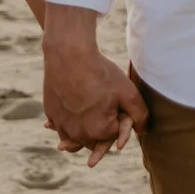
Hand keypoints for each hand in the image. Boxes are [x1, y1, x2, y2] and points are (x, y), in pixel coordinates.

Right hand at [42, 6, 148, 166]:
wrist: (68, 54)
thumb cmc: (101, 72)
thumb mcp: (128, 92)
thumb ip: (140, 116)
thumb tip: (143, 131)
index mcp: (100, 132)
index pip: (114, 135)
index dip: (118, 119)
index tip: (116, 102)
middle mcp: (78, 134)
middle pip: (94, 139)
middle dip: (100, 129)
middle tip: (103, 109)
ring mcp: (62, 125)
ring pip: (75, 136)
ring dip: (82, 130)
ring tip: (87, 116)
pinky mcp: (51, 114)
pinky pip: (61, 125)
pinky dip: (67, 121)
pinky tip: (71, 111)